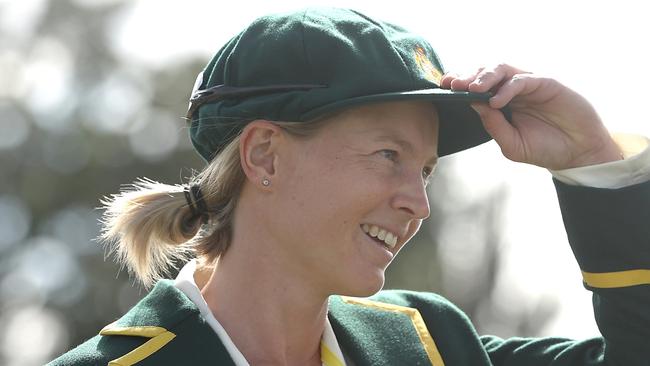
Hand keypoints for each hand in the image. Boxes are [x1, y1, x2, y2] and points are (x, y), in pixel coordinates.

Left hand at [440, 64, 621, 169]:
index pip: (475, 87)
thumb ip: (493, 126)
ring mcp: (529, 85)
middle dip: (466, 77)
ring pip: (502, 69)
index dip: (458, 84)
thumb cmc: (544, 148)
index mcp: (500, 102)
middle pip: (484, 73)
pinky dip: (508, 88)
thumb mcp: (510, 144)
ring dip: (484, 77)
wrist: (577, 154)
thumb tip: (473, 105)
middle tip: (452, 85)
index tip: (441, 87)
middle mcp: (512, 90)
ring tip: (472, 89)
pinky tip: (496, 101)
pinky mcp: (547, 83)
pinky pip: (523, 79)